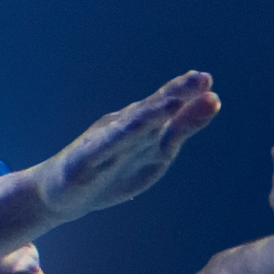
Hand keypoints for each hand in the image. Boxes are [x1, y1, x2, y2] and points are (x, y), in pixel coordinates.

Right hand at [33, 70, 218, 223]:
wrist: (58, 194)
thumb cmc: (110, 170)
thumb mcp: (156, 151)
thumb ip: (182, 127)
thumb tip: (215, 99)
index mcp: (140, 125)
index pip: (163, 104)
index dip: (183, 90)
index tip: (205, 78)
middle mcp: (120, 128)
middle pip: (150, 110)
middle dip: (173, 95)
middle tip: (198, 79)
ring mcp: (100, 144)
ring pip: (129, 128)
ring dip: (150, 115)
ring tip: (172, 104)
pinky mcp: (82, 162)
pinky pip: (102, 150)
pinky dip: (117, 139)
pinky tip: (131, 132)